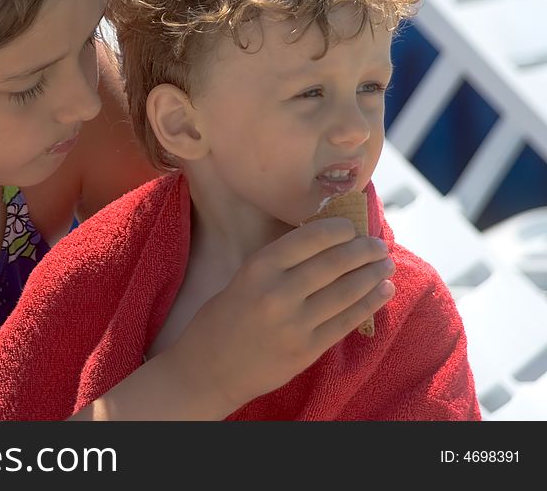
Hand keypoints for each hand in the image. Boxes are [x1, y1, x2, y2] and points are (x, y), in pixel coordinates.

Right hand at [166, 216, 394, 415]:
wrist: (209, 368)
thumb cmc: (224, 317)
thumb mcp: (244, 278)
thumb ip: (280, 264)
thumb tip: (326, 243)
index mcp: (258, 267)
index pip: (310, 238)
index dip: (339, 229)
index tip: (352, 227)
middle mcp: (278, 292)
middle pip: (335, 263)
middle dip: (363, 250)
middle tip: (377, 244)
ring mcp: (295, 323)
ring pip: (347, 291)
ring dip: (373, 274)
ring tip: (386, 264)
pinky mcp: (307, 349)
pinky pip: (348, 321)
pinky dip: (370, 303)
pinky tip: (383, 290)